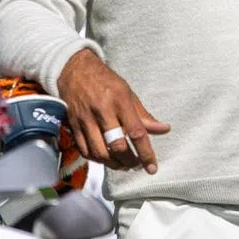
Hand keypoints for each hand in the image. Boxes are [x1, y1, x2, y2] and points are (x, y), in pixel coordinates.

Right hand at [58, 48, 170, 172]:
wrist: (76, 70)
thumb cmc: (106, 82)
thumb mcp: (128, 93)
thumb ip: (144, 115)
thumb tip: (164, 129)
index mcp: (120, 101)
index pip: (136, 132)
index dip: (145, 153)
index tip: (152, 167)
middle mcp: (102, 111)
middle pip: (117, 146)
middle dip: (129, 162)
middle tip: (136, 165)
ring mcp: (85, 119)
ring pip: (99, 152)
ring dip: (113, 164)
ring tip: (123, 165)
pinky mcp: (73, 125)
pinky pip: (84, 150)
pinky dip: (96, 160)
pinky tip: (106, 159)